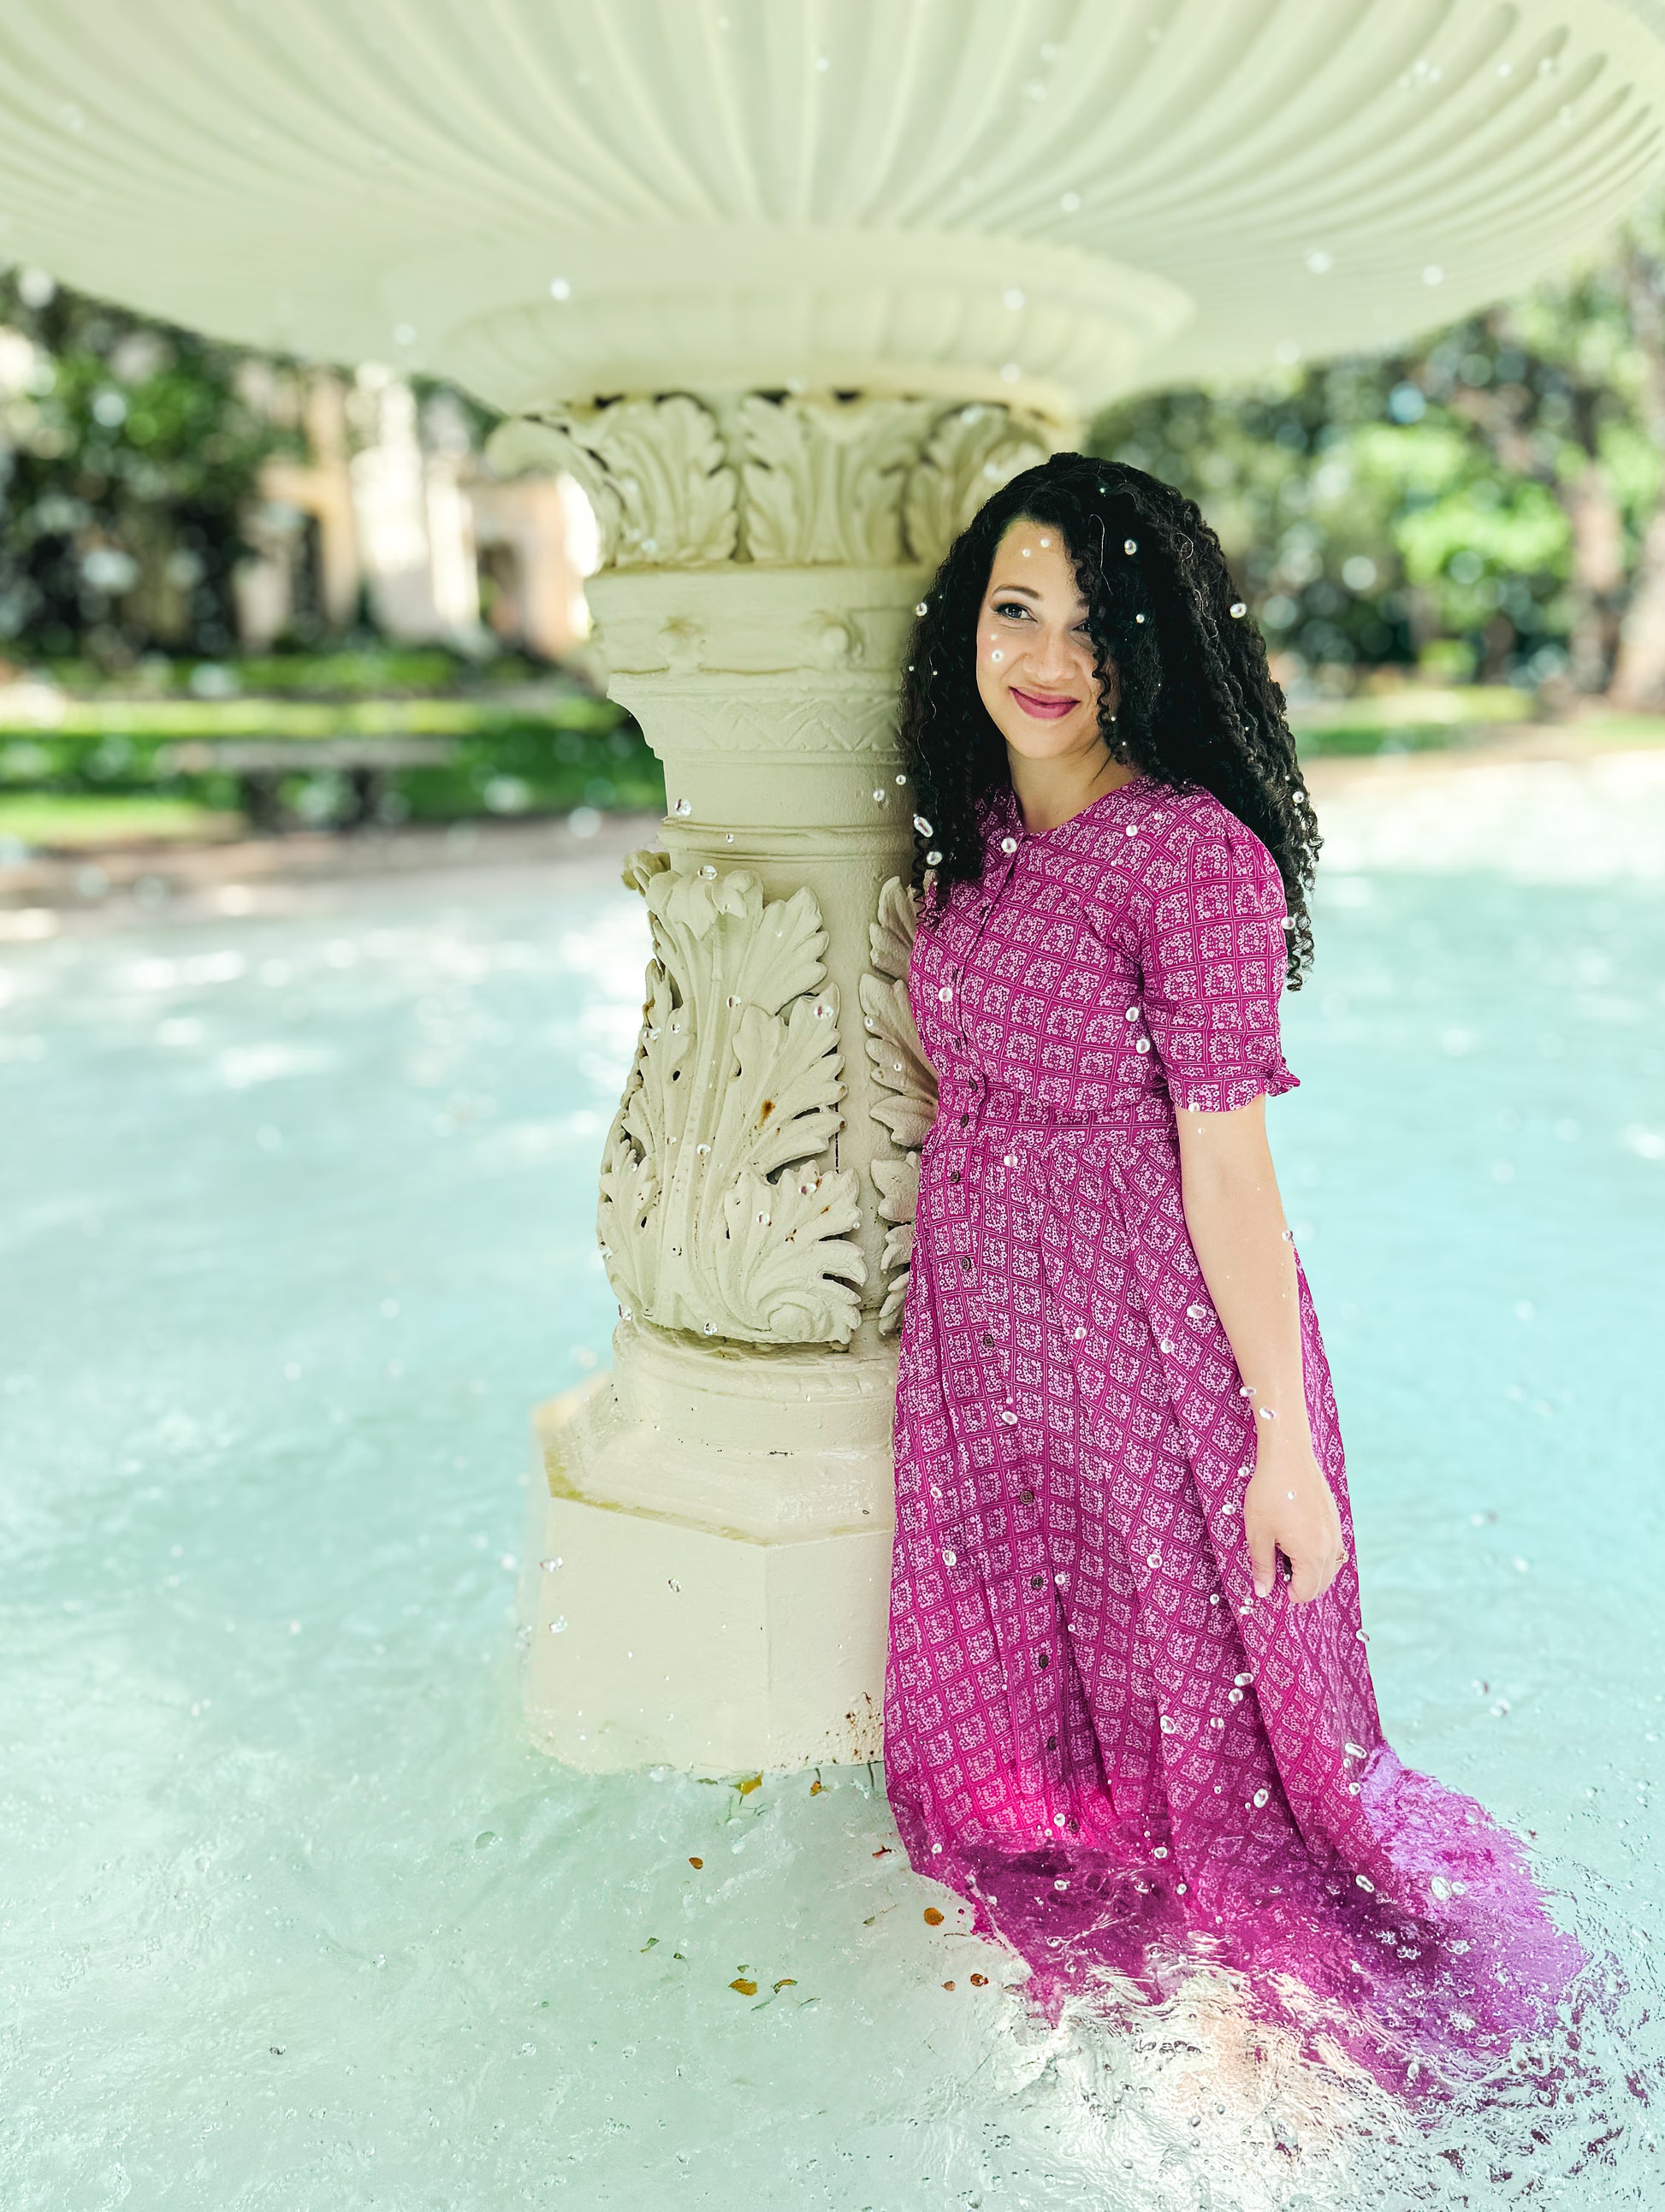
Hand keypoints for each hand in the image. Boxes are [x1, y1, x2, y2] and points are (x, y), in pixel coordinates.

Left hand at [1244, 1446, 1344, 1603]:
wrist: (1288, 1457)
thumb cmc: (1270, 1493)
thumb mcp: (1258, 1532)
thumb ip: (1262, 1565)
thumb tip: (1263, 1592)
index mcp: (1311, 1554)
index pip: (1305, 1592)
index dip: (1287, 1594)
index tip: (1271, 1583)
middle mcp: (1330, 1547)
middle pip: (1321, 1584)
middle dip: (1301, 1586)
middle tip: (1276, 1572)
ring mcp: (1335, 1532)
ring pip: (1330, 1568)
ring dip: (1311, 1572)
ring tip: (1286, 1557)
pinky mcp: (1335, 1519)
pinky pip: (1333, 1550)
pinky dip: (1319, 1556)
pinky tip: (1298, 1541)